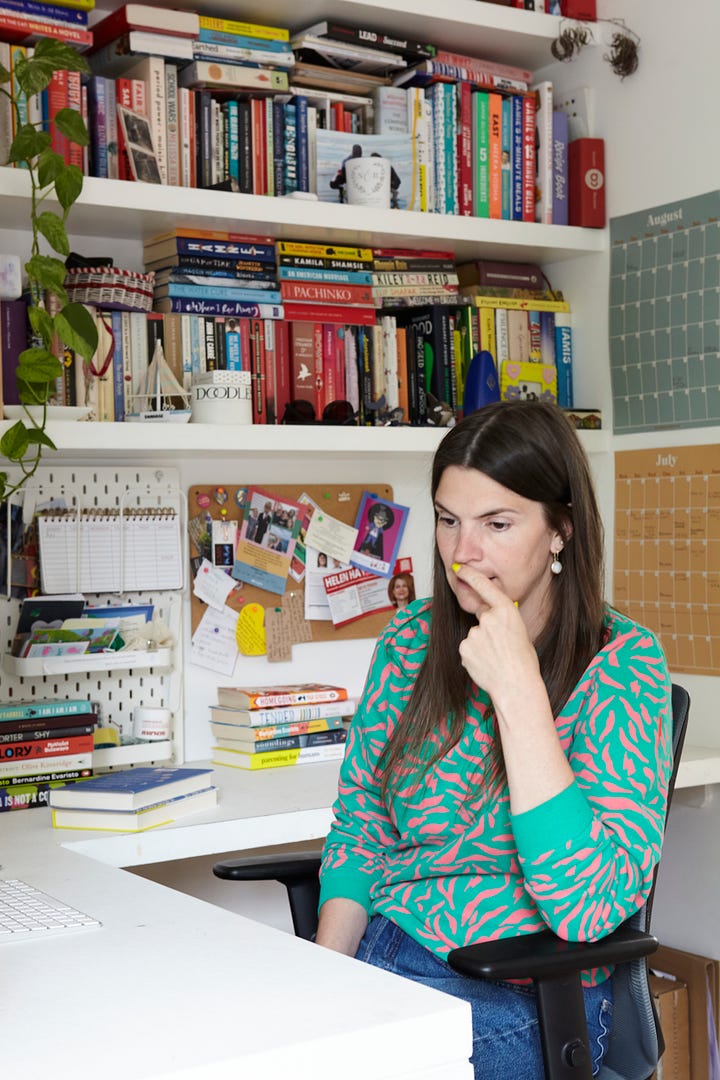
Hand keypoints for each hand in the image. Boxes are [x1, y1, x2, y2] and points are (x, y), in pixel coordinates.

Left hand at [454, 565, 540, 704]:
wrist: (516, 686)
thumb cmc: (524, 662)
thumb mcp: (519, 632)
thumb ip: (502, 621)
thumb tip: (488, 619)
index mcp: (507, 611)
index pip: (485, 586)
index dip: (470, 575)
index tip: (458, 568)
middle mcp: (488, 618)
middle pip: (482, 617)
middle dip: (488, 628)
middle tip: (501, 647)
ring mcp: (474, 633)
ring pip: (475, 635)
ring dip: (482, 644)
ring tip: (496, 659)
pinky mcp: (464, 648)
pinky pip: (468, 648)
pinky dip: (474, 655)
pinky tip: (486, 664)